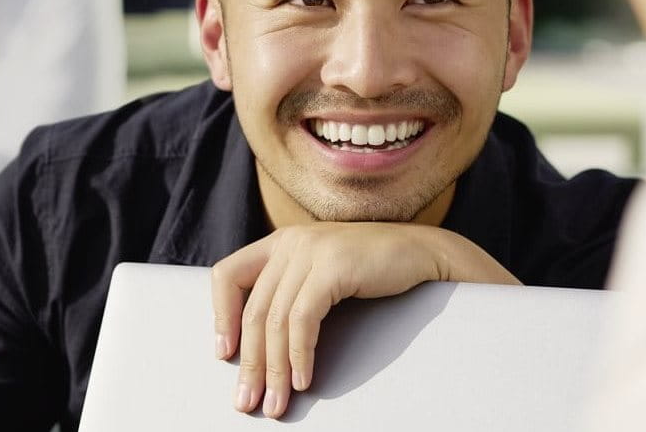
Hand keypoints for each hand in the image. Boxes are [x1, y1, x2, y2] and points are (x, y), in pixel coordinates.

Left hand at [210, 222, 519, 418]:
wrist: (425, 255)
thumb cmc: (374, 272)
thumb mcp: (322, 277)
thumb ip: (292, 293)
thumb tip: (261, 347)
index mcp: (280, 243)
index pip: (227, 275)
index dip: (220, 316)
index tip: (224, 355)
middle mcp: (289, 242)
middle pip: (253, 310)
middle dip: (250, 363)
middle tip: (248, 401)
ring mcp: (310, 250)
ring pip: (275, 320)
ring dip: (274, 369)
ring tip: (277, 403)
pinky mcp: (332, 266)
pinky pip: (302, 319)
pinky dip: (300, 355)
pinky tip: (303, 380)